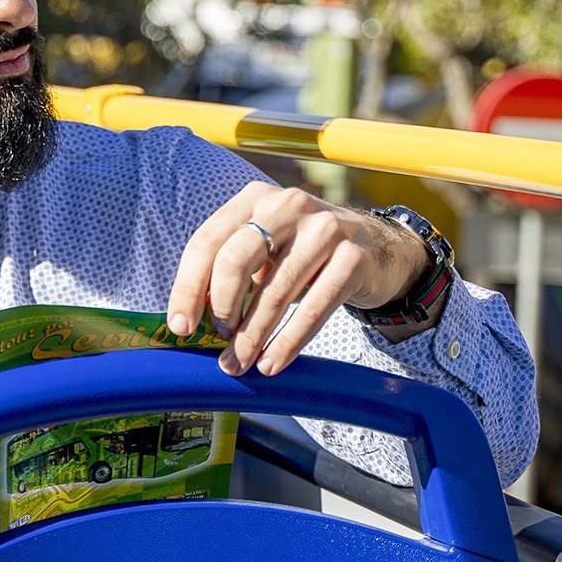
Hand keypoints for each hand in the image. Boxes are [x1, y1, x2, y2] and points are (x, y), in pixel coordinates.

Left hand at [166, 183, 430, 375]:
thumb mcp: (267, 248)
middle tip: (219, 339)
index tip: (181, 327)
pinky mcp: (353, 259)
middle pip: (235, 260)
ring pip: (274, 292)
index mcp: (255, 198)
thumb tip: (192, 319)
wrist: (380, 248)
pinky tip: (272, 363)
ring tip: (239, 363)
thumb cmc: (305, 254)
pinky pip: (313, 310)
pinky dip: (287, 342)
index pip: (207, 242)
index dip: (188, 288)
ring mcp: (324, 229)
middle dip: (221, 308)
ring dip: (252, 336)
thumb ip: (232, 271)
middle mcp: (287, 206)